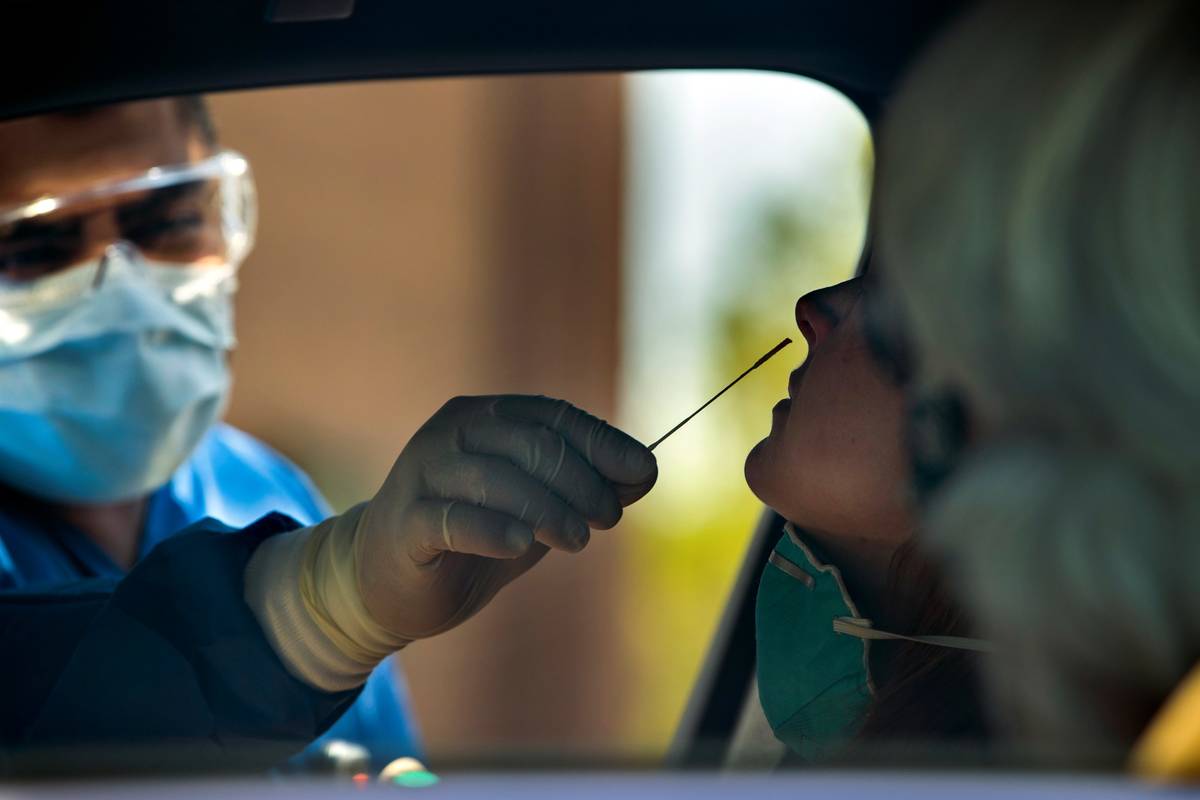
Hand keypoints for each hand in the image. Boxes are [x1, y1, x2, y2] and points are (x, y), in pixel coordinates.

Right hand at [354, 395, 656, 639]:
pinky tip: (519, 544)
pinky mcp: (403, 523)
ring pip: (497, 479)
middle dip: (582, 481)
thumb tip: (647, 471)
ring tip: (578, 541)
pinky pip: (450, 519)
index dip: (604, 444)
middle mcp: (452, 433)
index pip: (554, 417)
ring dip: (549, 509)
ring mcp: (422, 474)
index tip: (644, 473)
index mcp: (486, 416)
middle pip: (531, 444)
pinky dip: (491, 528)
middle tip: (607, 519)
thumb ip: (584, 487)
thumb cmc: (472, 537)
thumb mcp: (535, 509)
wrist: (387, 582)